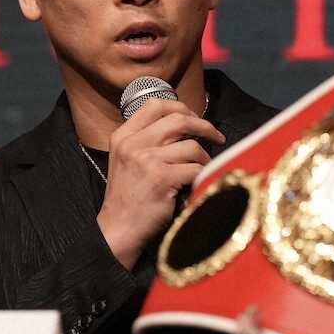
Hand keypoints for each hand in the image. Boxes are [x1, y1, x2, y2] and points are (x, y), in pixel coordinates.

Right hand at [96, 98, 224, 269]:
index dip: (180, 107)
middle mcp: (133, 144)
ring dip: (205, 156)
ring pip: (191, 145)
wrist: (118, 228)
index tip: (194, 118)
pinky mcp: (162, 178)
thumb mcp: (126, 159)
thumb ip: (146, 139)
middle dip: (203, 125)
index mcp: (123, 136)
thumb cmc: (128, 195)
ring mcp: (147, 160)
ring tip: (205, 167)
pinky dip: (203, 174)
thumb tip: (185, 122)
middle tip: (215, 136)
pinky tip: (201, 180)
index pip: (155, 104)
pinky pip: (195, 168)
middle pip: (178, 119)